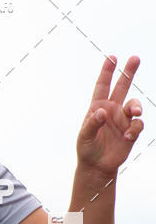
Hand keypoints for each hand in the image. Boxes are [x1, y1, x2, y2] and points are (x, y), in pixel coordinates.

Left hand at [76, 55, 142, 176]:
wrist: (97, 166)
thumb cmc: (87, 149)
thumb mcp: (84, 137)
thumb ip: (91, 124)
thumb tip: (102, 112)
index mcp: (98, 107)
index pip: (102, 86)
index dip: (107, 72)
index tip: (112, 57)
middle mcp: (112, 110)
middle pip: (122, 87)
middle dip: (129, 72)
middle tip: (135, 58)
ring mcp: (123, 119)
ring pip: (134, 105)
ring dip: (136, 107)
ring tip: (135, 113)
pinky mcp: (131, 131)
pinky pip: (137, 125)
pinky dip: (134, 129)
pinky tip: (127, 137)